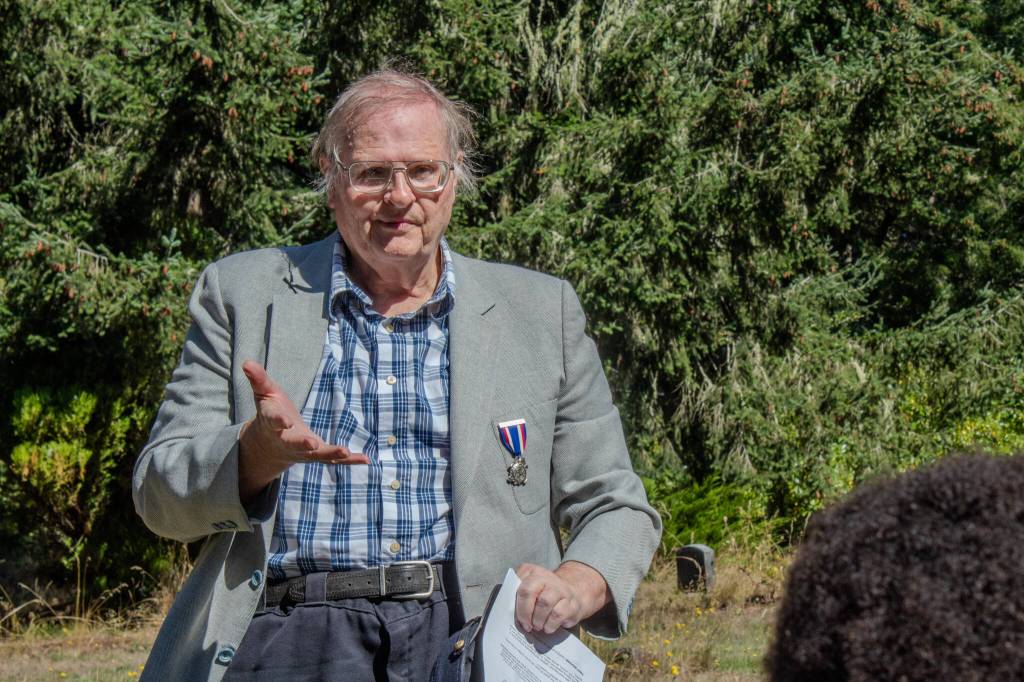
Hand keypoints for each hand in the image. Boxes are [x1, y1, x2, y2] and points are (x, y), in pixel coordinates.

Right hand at [238, 360, 367, 501]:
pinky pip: (334, 459)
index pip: (274, 421)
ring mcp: (304, 451)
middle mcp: (288, 441)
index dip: (279, 420)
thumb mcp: (263, 394)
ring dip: (331, 453)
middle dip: (303, 444)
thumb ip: (258, 380)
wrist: (271, 446)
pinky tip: (366, 459)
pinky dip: (349, 460)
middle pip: (295, 443)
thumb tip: (246, 362)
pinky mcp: (318, 455)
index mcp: (273, 424)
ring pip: (317, 455)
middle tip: (313, 444)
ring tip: (345, 452)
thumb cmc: (271, 413)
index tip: (285, 421)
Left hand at [514, 561, 610, 634]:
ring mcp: (560, 589)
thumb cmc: (545, 595)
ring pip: (544, 602)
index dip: (515, 603)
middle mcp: (547, 577)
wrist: (575, 595)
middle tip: (525, 625)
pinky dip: (549, 625)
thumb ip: (519, 597)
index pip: (518, 583)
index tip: (515, 616)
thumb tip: (507, 614)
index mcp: (533, 572)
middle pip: (528, 591)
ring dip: (537, 619)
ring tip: (537, 626)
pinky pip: (557, 614)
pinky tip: (547, 628)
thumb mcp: (532, 590)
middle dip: (524, 612)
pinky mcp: (571, 603)